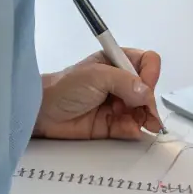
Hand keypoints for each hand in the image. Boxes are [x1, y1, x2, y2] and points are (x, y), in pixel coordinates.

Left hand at [33, 49, 162, 139]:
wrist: (42, 112)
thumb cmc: (66, 86)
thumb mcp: (96, 76)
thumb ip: (124, 82)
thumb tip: (147, 94)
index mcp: (116, 62)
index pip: (146, 63)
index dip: (150, 74)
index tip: (145, 87)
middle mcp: (120, 83)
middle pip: (147, 89)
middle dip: (148, 101)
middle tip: (143, 111)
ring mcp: (116, 104)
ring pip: (142, 110)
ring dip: (144, 117)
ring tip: (137, 123)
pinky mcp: (110, 125)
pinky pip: (130, 128)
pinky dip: (134, 130)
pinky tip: (132, 131)